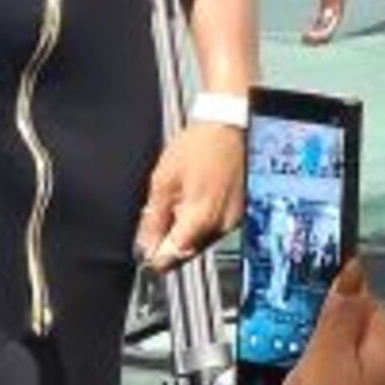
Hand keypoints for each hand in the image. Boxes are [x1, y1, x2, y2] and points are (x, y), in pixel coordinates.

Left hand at [135, 118, 245, 268]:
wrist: (229, 127)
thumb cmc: (198, 147)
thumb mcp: (163, 181)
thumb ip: (153, 219)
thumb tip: (145, 246)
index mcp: (200, 219)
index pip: (172, 257)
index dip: (154, 256)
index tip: (144, 249)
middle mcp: (222, 225)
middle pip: (188, 252)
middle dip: (169, 243)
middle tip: (157, 221)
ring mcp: (234, 220)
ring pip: (201, 242)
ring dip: (185, 233)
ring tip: (178, 204)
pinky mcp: (240, 212)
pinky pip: (215, 229)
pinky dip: (200, 223)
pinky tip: (195, 200)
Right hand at [239, 260, 384, 384]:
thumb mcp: (324, 361)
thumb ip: (337, 316)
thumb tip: (353, 273)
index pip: (368, 307)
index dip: (333, 298)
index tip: (304, 293)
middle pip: (343, 340)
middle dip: (302, 341)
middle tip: (274, 341)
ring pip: (324, 372)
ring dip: (288, 374)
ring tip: (259, 381)